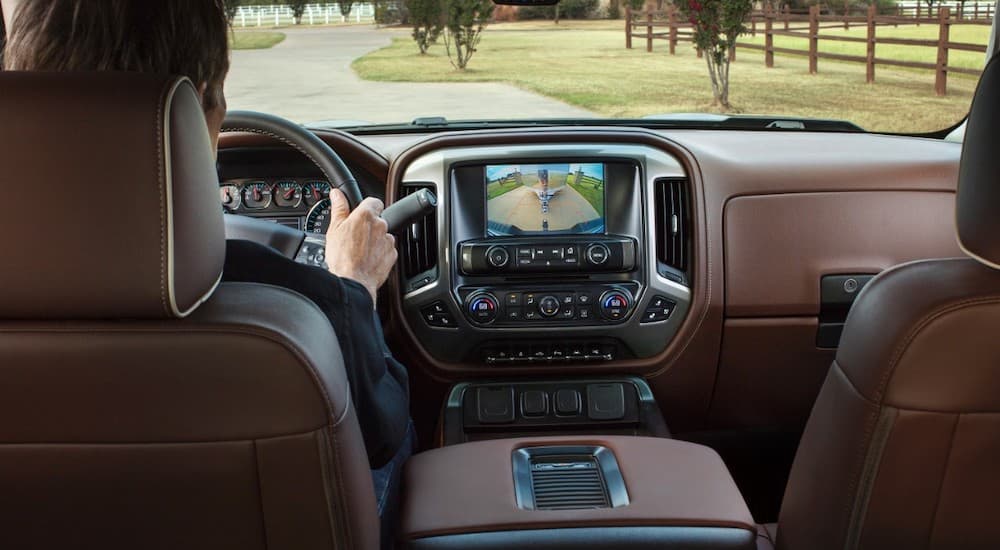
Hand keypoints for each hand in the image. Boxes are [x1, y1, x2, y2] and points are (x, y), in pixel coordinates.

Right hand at [324, 188, 397, 303]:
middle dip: (368, 227)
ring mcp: (388, 240)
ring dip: (374, 240)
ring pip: (382, 235)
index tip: (360, 213)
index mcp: (366, 215)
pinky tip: (367, 259)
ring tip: (360, 251)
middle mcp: (381, 225)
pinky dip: (379, 253)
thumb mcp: (334, 228)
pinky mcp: (392, 255)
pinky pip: (387, 250)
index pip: (373, 201)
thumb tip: (337, 194)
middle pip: (377, 220)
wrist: (353, 281)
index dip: (366, 207)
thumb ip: (339, 208)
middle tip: (354, 237)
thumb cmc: (342, 257)